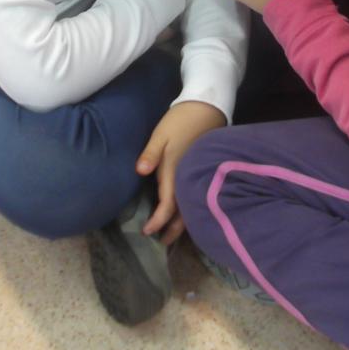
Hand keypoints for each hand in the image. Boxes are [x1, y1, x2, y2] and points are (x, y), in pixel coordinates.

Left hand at [136, 100, 225, 243]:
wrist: (207, 108)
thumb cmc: (181, 121)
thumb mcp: (161, 135)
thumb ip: (151, 154)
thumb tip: (140, 171)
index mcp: (176, 173)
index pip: (168, 206)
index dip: (158, 221)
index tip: (148, 232)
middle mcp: (189, 179)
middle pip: (183, 213)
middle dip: (173, 230)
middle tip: (163, 242)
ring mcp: (198, 176)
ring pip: (192, 207)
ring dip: (184, 223)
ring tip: (175, 234)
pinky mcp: (203, 171)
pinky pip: (197, 196)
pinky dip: (191, 209)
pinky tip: (188, 211)